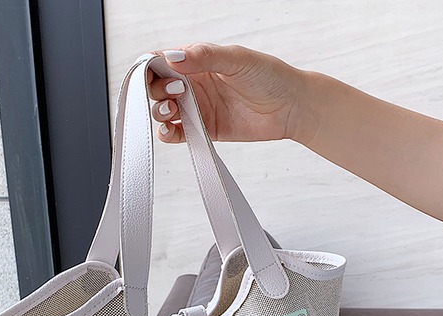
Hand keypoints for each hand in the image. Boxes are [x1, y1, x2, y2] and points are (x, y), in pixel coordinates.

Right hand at [147, 42, 309, 143]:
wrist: (291, 108)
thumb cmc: (269, 77)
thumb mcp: (237, 59)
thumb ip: (205, 56)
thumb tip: (172, 57)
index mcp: (197, 60)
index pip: (162, 60)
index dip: (150, 66)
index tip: (151, 73)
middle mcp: (193, 84)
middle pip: (158, 87)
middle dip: (157, 90)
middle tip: (176, 92)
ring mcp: (198, 108)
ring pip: (164, 110)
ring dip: (159, 111)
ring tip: (171, 110)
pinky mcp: (204, 130)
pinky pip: (178, 133)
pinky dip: (168, 133)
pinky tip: (169, 130)